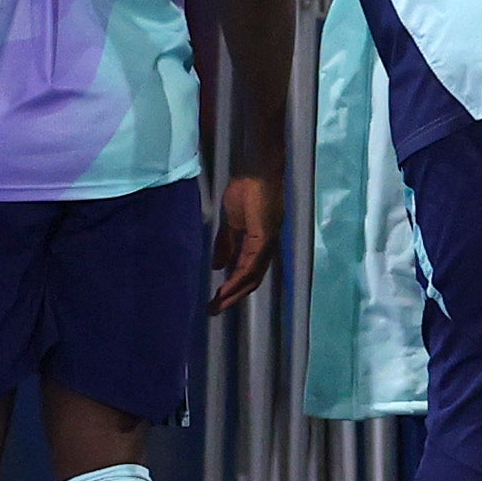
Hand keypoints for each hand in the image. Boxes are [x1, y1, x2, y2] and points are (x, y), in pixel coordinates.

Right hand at [210, 171, 281, 309]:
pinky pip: (252, 264)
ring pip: (253, 276)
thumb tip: (217, 267)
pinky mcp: (264, 237)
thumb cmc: (246, 189)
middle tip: (214, 310)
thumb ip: (226, 243)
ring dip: (235, 292)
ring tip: (218, 304)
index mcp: (260, 244)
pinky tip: (227, 287)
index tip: (216, 300)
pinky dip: (239, 278)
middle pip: (252, 280)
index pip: (248, 272)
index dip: (234, 288)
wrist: (257, 170)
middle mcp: (267, 248)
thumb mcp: (231, 221)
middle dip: (233, 297)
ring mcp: (268, 243)